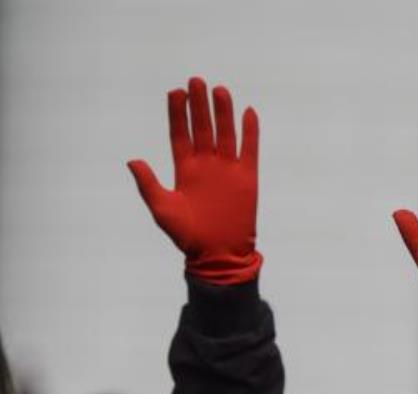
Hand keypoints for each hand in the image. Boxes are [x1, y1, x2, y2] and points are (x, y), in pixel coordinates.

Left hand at [128, 77, 261, 284]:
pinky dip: (250, 131)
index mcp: (185, 170)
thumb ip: (149, 185)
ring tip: (219, 90)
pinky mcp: (247, 178)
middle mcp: (206, 165)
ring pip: (225, 133)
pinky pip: (249, 149)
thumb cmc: (187, 236)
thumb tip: (133, 161)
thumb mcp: (162, 209)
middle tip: (195, 81)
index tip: (175, 92)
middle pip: (202, 128)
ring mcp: (227, 170)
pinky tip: (248, 112)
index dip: (177, 114)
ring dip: (223, 112)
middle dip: (198, 105)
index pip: (180, 134)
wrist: (218, 254)